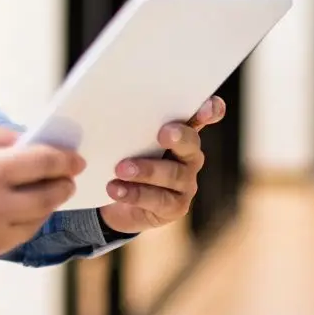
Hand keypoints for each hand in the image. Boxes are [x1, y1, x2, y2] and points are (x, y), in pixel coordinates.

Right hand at [0, 119, 84, 266]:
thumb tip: (25, 141)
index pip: (42, 164)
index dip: (64, 160)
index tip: (74, 159)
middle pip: (46, 196)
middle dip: (62, 184)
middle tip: (68, 177)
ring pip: (34, 222)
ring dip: (46, 207)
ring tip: (48, 195)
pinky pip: (14, 240)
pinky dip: (25, 225)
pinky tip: (24, 214)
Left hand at [99, 96, 224, 235]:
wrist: (113, 197)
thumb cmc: (122, 156)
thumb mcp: (123, 137)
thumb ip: (125, 123)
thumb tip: (103, 109)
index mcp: (180, 129)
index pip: (205, 114)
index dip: (210, 110)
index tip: (204, 107)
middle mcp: (189, 154)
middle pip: (191, 143)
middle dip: (179, 137)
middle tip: (163, 134)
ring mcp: (186, 182)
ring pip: (173, 174)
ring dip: (147, 170)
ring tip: (121, 169)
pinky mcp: (175, 207)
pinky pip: (159, 200)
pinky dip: (135, 193)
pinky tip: (115, 189)